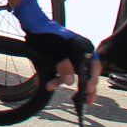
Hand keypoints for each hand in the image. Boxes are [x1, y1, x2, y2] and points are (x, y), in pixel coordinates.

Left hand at [14, 0, 99, 116]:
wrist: (33, 25)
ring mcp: (72, 56)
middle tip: (87, 101)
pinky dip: (58, 79)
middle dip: (87, 87)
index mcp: (84, 46)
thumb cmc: (46, 34)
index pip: (93, 65)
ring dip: (69, 84)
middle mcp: (82, 51)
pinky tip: (49, 85)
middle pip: (89, 72)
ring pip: (76, 74)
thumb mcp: (54, 50)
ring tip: (71, 98)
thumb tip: (71, 83)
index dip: (91, 78)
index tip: (87, 89)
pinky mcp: (63, 60)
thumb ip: (63, 65)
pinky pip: (64, 72)